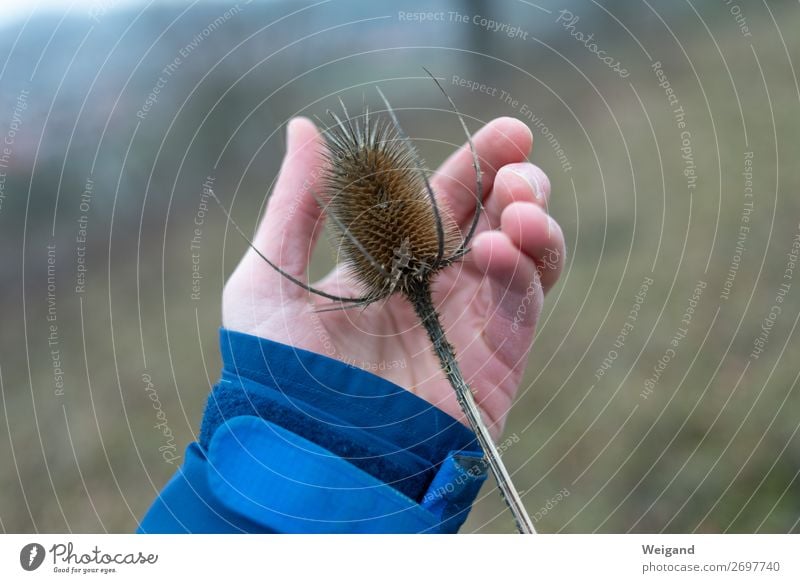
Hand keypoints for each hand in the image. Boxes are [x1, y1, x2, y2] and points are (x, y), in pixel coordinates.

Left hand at [223, 117, 564, 439]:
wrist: (299, 453)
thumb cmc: (271, 370)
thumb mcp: (268, 277)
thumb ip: (296, 205)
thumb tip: (303, 128)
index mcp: (392, 263)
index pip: (446, 202)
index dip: (477, 165)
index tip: (508, 133)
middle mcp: (437, 289)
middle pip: (497, 224)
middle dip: (517, 187)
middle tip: (516, 169)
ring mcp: (469, 325)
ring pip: (526, 261)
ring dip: (534, 224)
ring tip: (519, 206)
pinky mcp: (492, 364)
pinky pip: (524, 307)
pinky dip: (524, 272)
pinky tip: (497, 250)